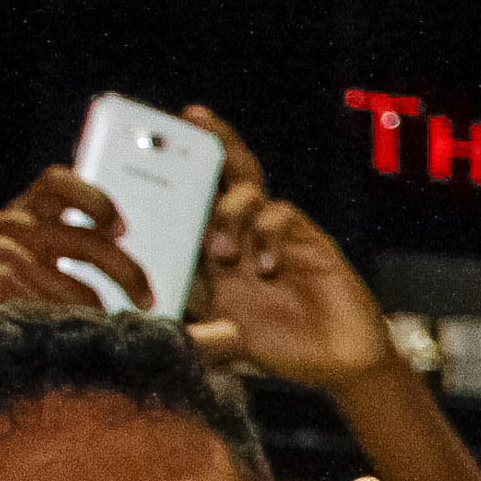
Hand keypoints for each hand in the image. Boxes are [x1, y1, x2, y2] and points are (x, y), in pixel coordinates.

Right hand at [0, 167, 149, 317]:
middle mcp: (12, 222)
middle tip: (147, 300)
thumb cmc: (25, 286)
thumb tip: (142, 275)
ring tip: (97, 318)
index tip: (121, 231)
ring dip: (81, 297)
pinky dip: (44, 306)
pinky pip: (18, 288)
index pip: (57, 182)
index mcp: (35, 209)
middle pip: (78, 238)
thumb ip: (91, 248)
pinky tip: (52, 320)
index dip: (92, 199)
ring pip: (49, 268)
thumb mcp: (57, 257)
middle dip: (122, 271)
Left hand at [182, 105, 398, 387]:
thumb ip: (196, 333)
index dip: (165, 179)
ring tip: (222, 249)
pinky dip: (267, 233)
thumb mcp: (226, 342)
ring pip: (248, 189)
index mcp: (211, 258)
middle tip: (191, 119)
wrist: (341, 361)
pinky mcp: (307, 239)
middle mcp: (239, 237)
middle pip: (219, 178)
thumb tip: (156, 331)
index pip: (184, 207)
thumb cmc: (281, 350)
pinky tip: (267, 265)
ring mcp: (273, 235)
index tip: (139, 156)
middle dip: (206, 146)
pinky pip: (281, 215)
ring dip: (229, 210)